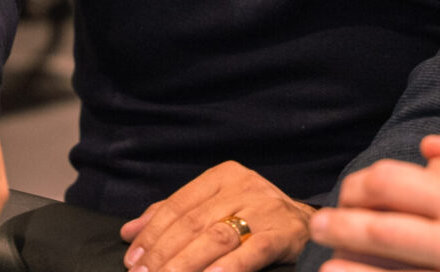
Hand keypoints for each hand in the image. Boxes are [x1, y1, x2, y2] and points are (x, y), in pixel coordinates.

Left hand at [119, 162, 313, 271]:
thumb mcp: (216, 206)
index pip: (177, 205)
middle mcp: (243, 186)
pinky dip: (226, 268)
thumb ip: (173, 215)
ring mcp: (264, 209)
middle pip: (192, 222)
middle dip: (162, 254)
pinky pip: (250, 252)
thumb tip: (129, 232)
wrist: (310, 224)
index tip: (132, 259)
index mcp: (222, 176)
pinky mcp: (284, 233)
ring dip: (185, 264)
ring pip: (216, 237)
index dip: (151, 234)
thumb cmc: (254, 217)